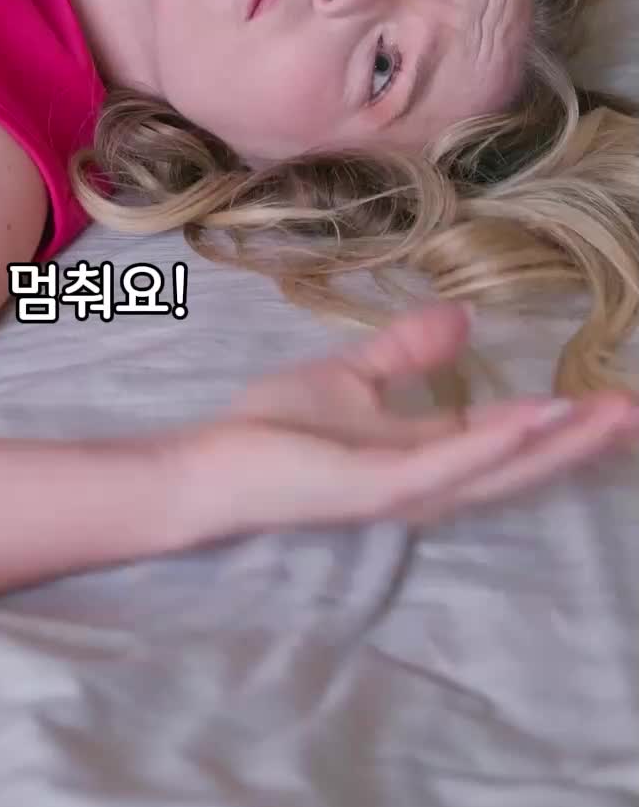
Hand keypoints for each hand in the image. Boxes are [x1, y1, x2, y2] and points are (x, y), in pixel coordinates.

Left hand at [174, 305, 638, 541]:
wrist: (209, 466)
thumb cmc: (273, 429)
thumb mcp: (352, 377)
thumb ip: (406, 353)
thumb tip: (464, 317)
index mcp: (426, 454)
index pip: (510, 437)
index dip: (565, 420)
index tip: (619, 400)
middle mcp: (429, 481)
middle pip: (523, 461)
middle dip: (584, 439)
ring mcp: (406, 489)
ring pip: (498, 466)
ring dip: (558, 441)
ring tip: (612, 414)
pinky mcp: (376, 487)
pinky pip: (446, 464)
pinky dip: (495, 442)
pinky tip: (536, 416)